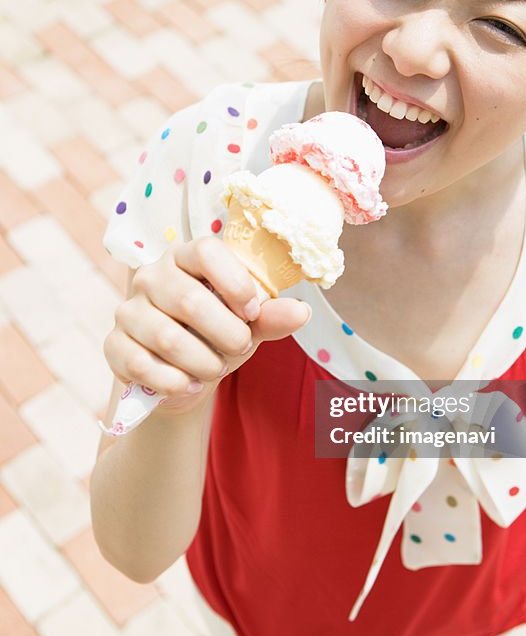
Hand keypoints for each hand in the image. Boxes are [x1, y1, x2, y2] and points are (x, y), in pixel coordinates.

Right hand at [104, 237, 310, 413]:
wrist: (185, 376)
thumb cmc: (219, 336)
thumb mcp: (249, 325)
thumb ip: (272, 316)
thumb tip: (300, 312)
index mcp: (187, 257)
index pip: (206, 251)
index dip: (234, 282)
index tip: (253, 311)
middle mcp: (152, 276)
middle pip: (189, 299)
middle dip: (226, 333)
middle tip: (240, 347)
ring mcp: (128, 310)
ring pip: (168, 338)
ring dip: (203, 362)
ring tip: (216, 368)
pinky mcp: (114, 345)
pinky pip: (143, 365)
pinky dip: (176, 382)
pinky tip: (190, 384)